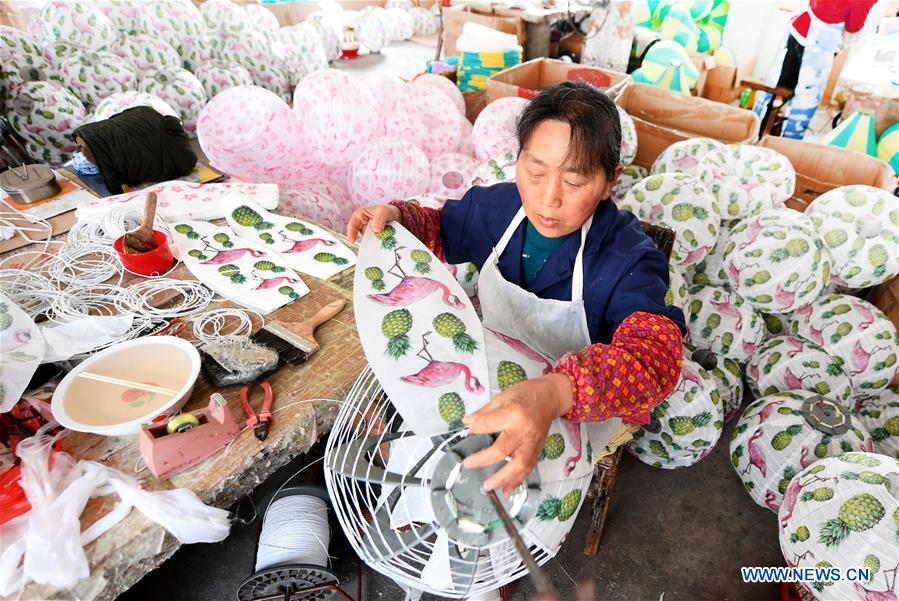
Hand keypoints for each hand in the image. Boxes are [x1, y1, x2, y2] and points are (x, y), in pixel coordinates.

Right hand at [347, 204, 400, 242]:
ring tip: (377, 247)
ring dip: (371, 244)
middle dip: (363, 241)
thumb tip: (376, 230)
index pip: (352, 224)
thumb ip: (379, 219)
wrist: (397, 216)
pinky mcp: (374, 239)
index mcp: (360, 215)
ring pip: (366, 240)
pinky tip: (381, 248)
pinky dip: (376, 246)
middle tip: (368, 247)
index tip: (353, 240)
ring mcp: (367, 233)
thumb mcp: (384, 211)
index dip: (351, 232)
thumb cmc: (387, 211)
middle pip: (359, 235)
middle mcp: (362, 225)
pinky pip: (373, 244)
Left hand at [462, 373, 572, 494]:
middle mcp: (523, 430)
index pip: (488, 424)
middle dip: (483, 460)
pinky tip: (506, 490)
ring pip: (518, 465)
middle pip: (502, 450)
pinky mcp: (538, 450)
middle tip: (468, 465)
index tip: (467, 431)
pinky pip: (528, 468)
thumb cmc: (526, 393)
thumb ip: (484, 412)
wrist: (551, 397)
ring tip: (487, 486)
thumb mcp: (502, 396)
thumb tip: (467, 423)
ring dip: (502, 478)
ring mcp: (532, 442)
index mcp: (513, 413)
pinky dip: (517, 480)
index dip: (475, 429)